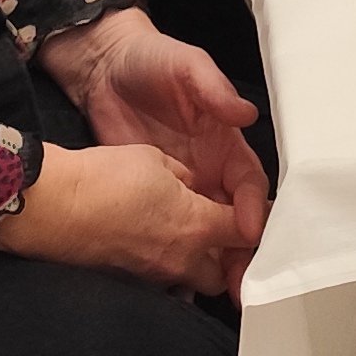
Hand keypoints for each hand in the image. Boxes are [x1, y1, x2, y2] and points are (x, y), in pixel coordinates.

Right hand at [0, 137, 253, 294]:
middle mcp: (182, 259)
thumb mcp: (157, 160)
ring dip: (201, 266)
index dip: (259, 222)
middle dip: (231, 257)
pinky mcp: (131, 282)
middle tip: (228, 234)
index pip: (246, 231)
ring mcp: (155, 275)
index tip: (262, 218)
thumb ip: (187, 177)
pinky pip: (165, 282)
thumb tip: (194, 188)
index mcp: (196, 225)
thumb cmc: (103, 178)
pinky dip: (170, 270)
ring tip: (193, 243)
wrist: (53, 206)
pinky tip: (159, 249)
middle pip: (225, 271)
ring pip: (195, 281)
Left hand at [46, 9, 266, 275]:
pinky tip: (178, 283)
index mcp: (225, 142)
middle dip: (242, 252)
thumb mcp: (187, 65)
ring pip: (206, 234)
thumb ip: (214, 90)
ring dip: (214, 264)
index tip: (251, 232)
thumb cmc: (151, 60)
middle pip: (233, 220)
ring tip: (219, 295)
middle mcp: (209, 171)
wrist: (101, 68)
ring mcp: (179, 189)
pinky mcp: (150, 198)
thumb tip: (246, 114)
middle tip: (242, 285)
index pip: (249, 184)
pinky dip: (178, 259)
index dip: (254, 208)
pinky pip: (170, 232)